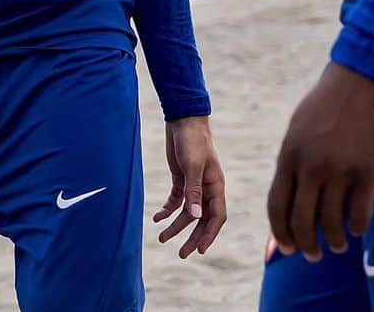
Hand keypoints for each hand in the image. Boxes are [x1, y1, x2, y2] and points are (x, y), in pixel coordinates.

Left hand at [153, 116, 226, 257]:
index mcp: (216, 185)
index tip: (200, 250)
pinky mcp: (182, 179)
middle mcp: (207, 188)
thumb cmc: (192, 140)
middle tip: (181, 254)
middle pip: (202, 219)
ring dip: (176, 225)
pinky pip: (176, 200)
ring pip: (188, 212)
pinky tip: (157, 218)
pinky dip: (167, 211)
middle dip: (192, 236)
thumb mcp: (193, 165)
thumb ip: (194, 191)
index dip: (210, 234)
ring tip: (161, 238)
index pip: (217, 216)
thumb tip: (195, 217)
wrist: (183, 119)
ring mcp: (194, 184)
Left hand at [267, 61, 373, 260]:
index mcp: (290, 154)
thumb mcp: (301, 126)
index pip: (277, 206)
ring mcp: (340, 172)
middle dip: (306, 246)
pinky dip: (357, 228)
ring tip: (339, 245)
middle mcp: (311, 167)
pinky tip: (357, 228)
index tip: (287, 247)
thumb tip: (292, 193)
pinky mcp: (368, 174)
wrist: (364, 75)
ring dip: (334, 242)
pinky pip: (360, 216)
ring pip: (332, 225)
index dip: (280, 233)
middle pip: (302, 222)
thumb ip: (295, 159)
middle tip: (313, 255)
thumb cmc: (331, 99)